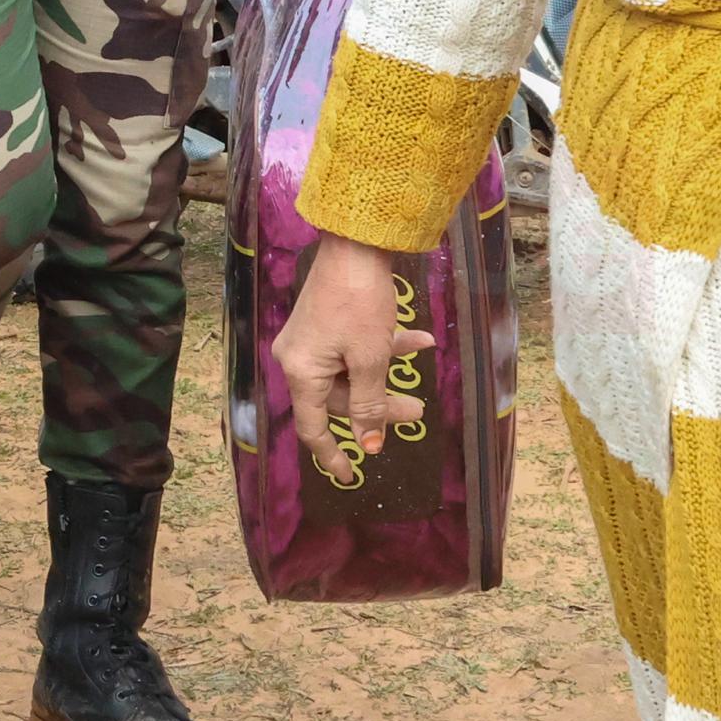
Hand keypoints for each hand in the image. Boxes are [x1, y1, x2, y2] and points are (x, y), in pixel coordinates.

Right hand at [270, 234, 430, 480]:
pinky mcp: (324, 321)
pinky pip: (350, 348)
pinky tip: (418, 340)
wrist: (355, 244)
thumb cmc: (360, 303)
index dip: (333, 454)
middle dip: (377, 407)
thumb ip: (370, 405)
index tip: (351, 476)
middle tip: (416, 411)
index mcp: (302, 373)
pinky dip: (381, 349)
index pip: (313, 428)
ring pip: (349, 373)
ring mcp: (309, 339)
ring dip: (385, 375)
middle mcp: (298, 359)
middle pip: (338, 398)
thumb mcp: (370, 359)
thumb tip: (370, 445)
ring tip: (422, 373)